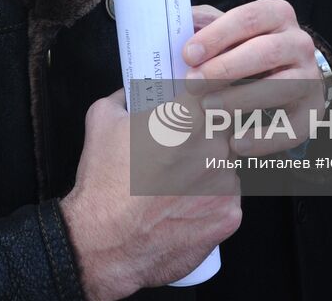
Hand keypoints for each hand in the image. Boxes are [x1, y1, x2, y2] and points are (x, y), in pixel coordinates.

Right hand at [62, 90, 240, 300]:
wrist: (105, 243)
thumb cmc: (104, 182)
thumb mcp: (101, 120)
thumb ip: (123, 95)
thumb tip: (132, 90)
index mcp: (189, 117)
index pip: (219, 89)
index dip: (211, 94)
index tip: (203, 100)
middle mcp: (215, 146)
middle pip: (226, 129)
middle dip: (209, 135)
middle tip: (183, 149)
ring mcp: (226, 183)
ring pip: (228, 165)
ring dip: (210, 169)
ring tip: (178, 184)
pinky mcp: (230, 216)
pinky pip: (227, 199)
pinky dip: (210, 202)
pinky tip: (184, 208)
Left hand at [184, 0, 322, 155]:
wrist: (284, 77)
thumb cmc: (244, 50)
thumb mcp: (227, 31)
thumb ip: (204, 24)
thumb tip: (184, 21)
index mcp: (278, 15)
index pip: (249, 18)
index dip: (217, 36)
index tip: (188, 55)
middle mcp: (300, 43)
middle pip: (265, 52)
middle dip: (225, 69)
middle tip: (192, 83)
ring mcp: (310, 77)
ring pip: (282, 86)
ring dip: (241, 99)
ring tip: (209, 108)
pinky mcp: (312, 111)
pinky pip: (292, 127)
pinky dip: (264, 138)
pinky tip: (236, 143)